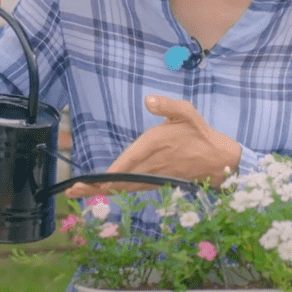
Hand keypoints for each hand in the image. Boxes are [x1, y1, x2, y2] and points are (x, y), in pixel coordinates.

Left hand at [64, 95, 240, 197]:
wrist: (218, 160)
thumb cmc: (200, 133)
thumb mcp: (187, 112)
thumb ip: (167, 105)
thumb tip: (148, 100)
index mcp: (155, 144)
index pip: (127, 162)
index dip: (108, 174)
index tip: (89, 180)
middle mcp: (151, 163)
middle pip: (120, 178)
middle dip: (96, 186)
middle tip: (72, 191)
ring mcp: (154, 175)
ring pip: (124, 186)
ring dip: (102, 190)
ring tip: (79, 192)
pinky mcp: (157, 181)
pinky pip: (134, 188)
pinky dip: (117, 190)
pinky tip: (104, 189)